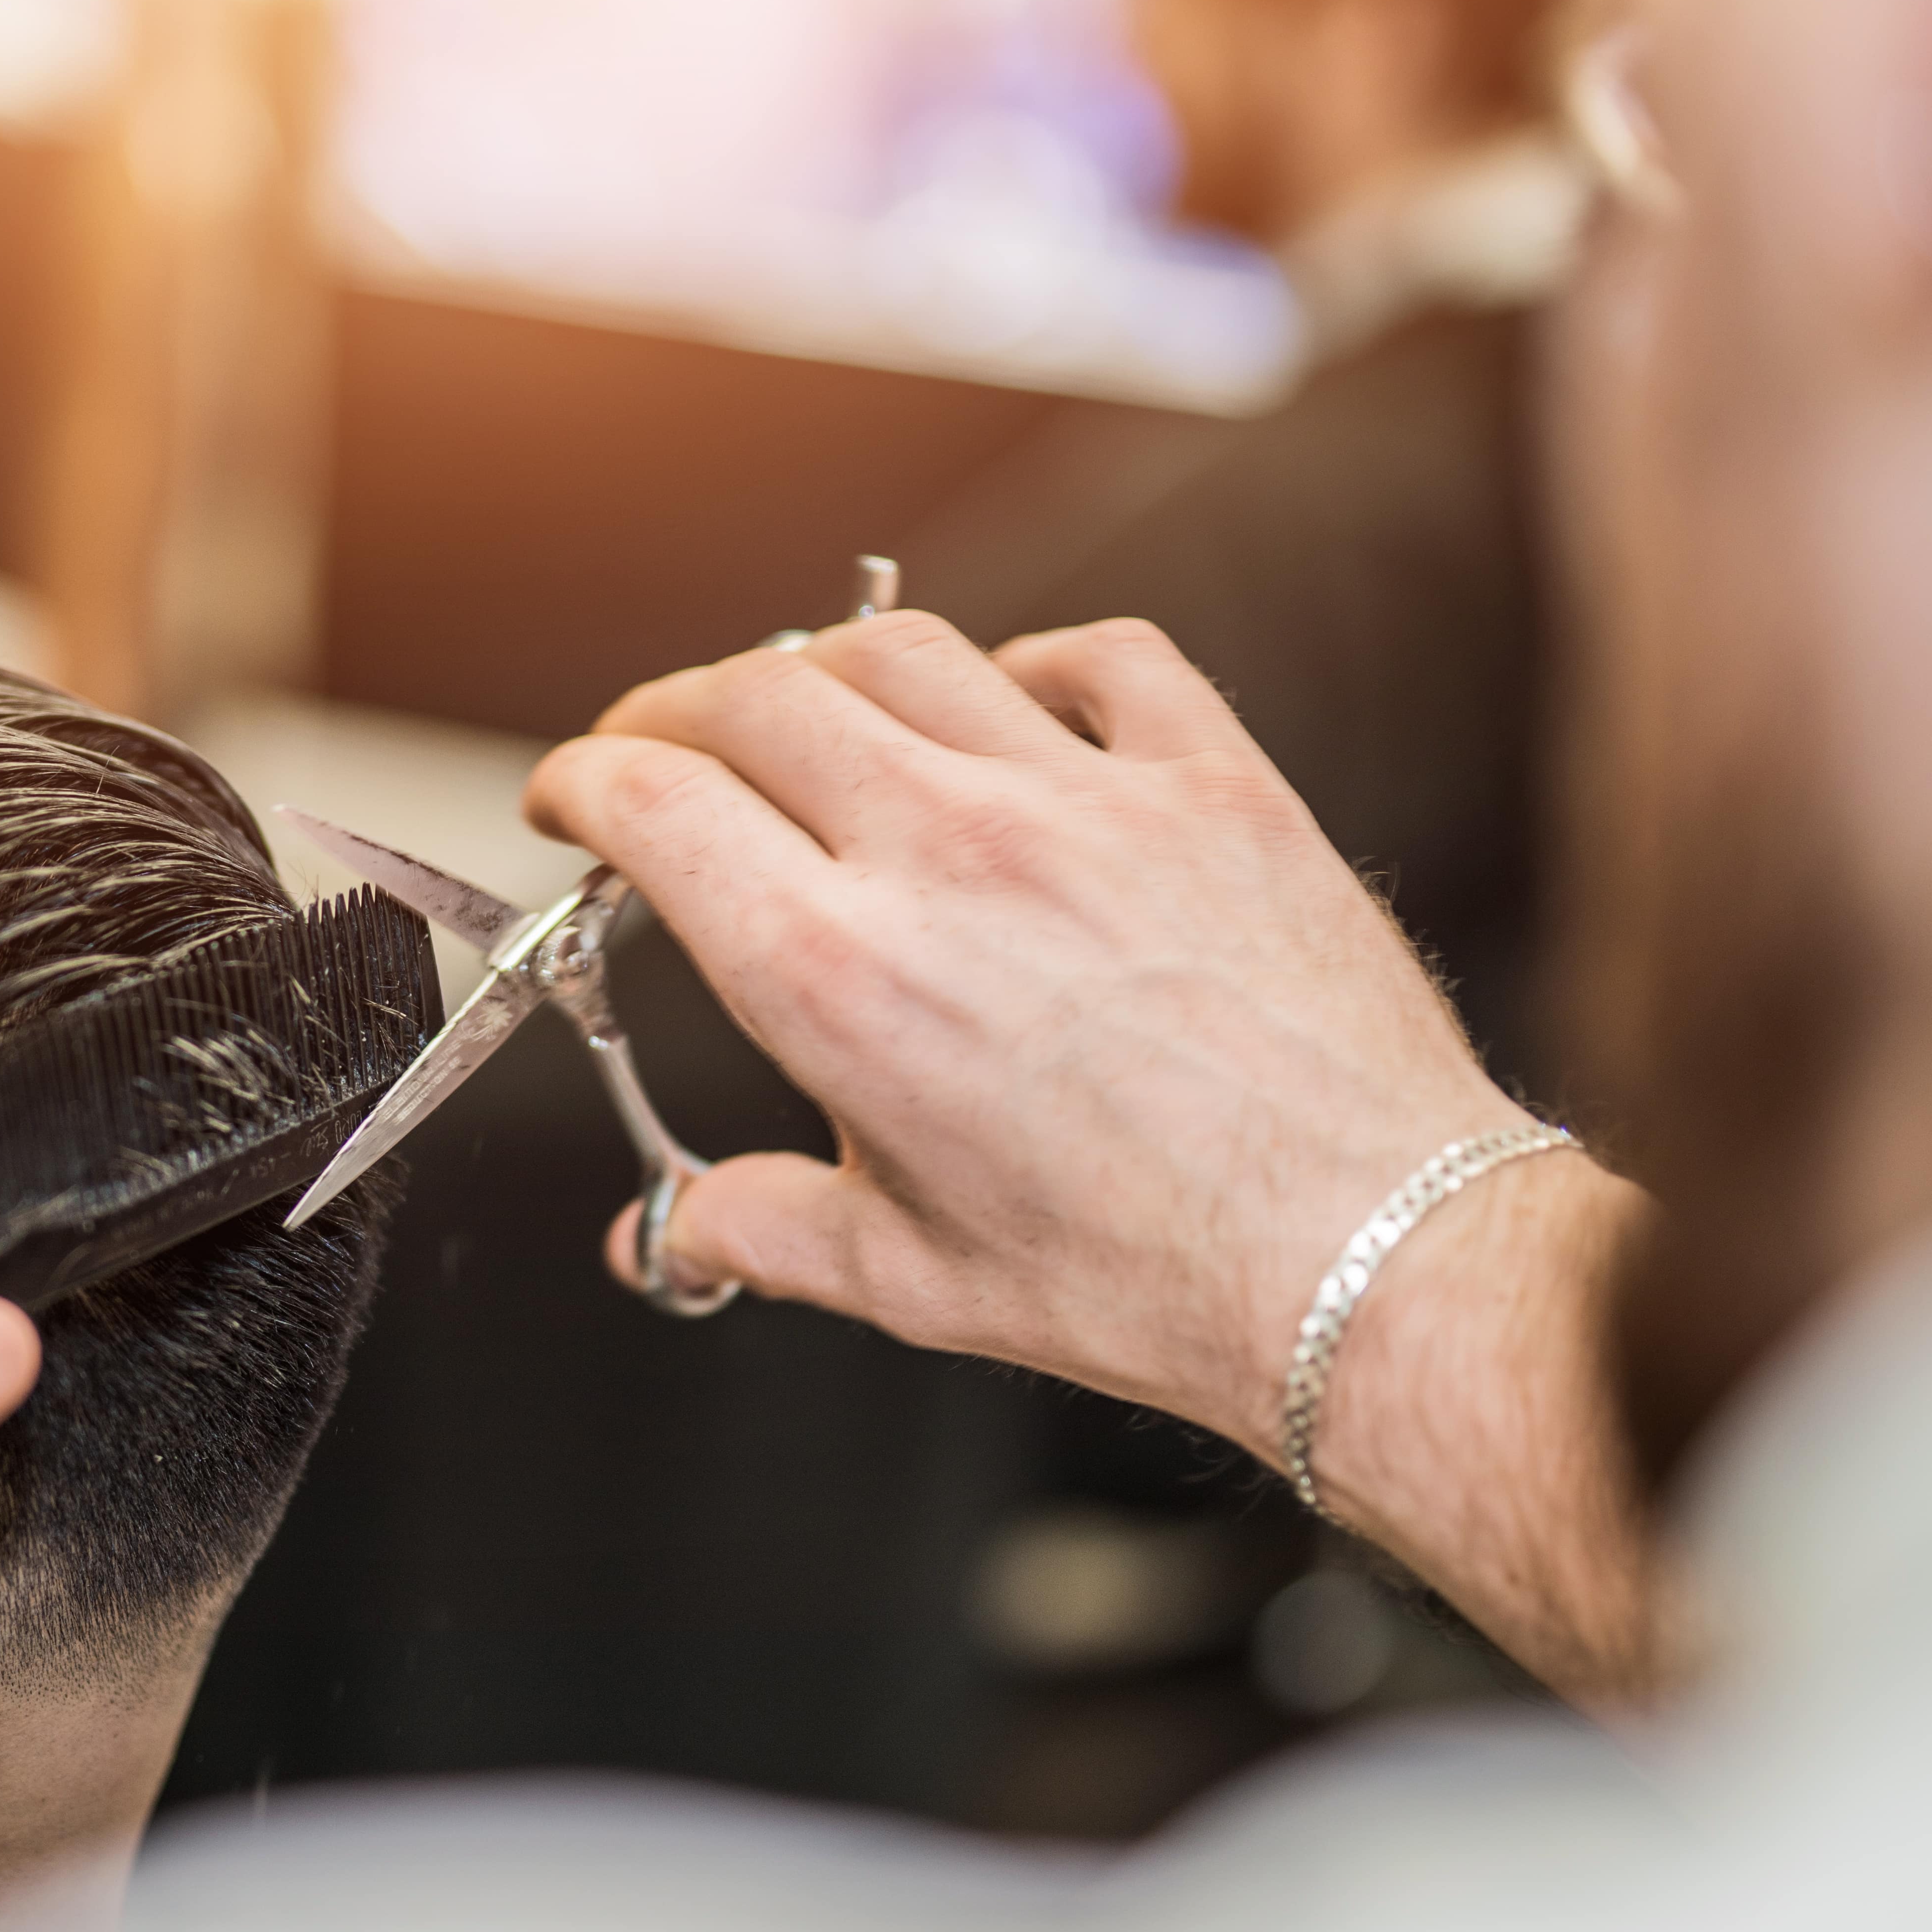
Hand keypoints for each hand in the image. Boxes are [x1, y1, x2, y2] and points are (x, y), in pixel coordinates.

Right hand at [529, 616, 1657, 1697]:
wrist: (1363, 1260)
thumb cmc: (1146, 1279)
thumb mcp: (909, 1277)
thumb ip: (761, 1232)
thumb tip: (672, 1237)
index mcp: (844, 975)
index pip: (655, 802)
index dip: (581, 780)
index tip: (568, 794)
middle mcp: (950, 856)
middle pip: (756, 696)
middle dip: (673, 711)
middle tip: (660, 749)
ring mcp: (1088, 802)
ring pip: (905, 652)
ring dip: (823, 669)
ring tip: (808, 713)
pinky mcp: (1215, 786)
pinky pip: (1103, 658)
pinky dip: (1032, 662)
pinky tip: (1014, 705)